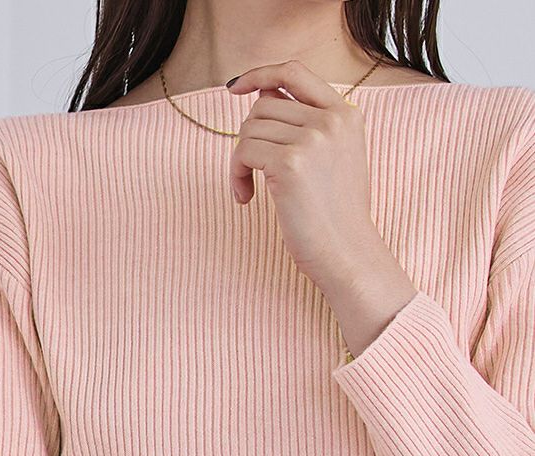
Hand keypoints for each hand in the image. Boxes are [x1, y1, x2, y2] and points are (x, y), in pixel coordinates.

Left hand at [227, 58, 379, 282]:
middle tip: (251, 172)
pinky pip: (242, 152)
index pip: (295, 72)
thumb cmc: (336, 217)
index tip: (237, 88)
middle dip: (249, 137)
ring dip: (240, 161)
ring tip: (250, 190)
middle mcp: (331, 120)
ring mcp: (312, 140)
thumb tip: (263, 95)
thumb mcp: (334, 160)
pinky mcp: (290, 164)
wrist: (348, 255)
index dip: (261, 75)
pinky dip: (236, 176)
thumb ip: (308, 125)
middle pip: (263, 106)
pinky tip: (246, 199)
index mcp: (346, 115)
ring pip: (249, 129)